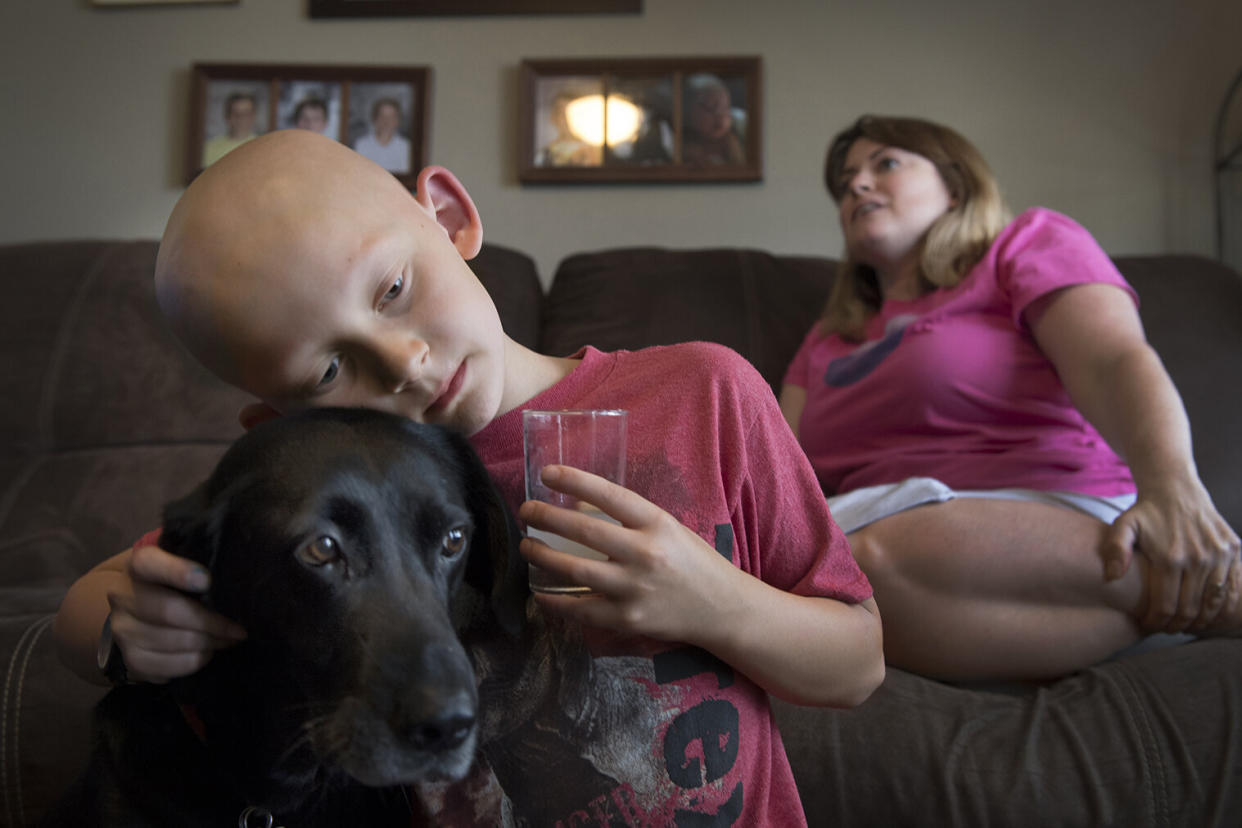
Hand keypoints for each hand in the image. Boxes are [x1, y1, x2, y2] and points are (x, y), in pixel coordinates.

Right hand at [106, 544, 246, 682]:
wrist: (136, 612)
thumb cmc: (171, 583)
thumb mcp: (180, 563)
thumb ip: (198, 561)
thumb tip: (234, 573)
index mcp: (138, 565)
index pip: (150, 563)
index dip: (176, 571)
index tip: (206, 580)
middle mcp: (123, 596)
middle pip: (168, 611)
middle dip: (211, 622)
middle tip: (239, 629)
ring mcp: (123, 630)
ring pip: (173, 642)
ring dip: (209, 643)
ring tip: (230, 639)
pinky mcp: (131, 659)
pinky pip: (170, 666)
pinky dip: (196, 660)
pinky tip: (209, 652)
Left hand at [518, 465, 738, 643]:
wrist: (721, 608)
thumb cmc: (692, 561)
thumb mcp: (667, 528)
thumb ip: (628, 519)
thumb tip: (577, 504)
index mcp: (657, 524)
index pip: (610, 495)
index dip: (575, 480)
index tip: (547, 473)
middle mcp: (645, 554)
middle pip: (585, 532)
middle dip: (547, 518)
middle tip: (526, 510)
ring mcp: (635, 589)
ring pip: (575, 571)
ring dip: (543, 556)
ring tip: (527, 546)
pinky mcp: (627, 619)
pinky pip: (580, 610)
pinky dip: (555, 602)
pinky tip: (540, 592)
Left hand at [1102, 480, 1241, 632]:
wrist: (1175, 489)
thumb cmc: (1145, 512)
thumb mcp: (1122, 526)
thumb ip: (1115, 550)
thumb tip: (1111, 576)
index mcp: (1170, 558)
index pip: (1165, 605)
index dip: (1157, 622)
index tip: (1149, 626)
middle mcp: (1198, 558)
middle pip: (1190, 609)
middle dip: (1176, 625)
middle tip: (1166, 628)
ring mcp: (1219, 554)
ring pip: (1213, 602)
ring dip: (1200, 619)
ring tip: (1185, 623)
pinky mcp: (1233, 549)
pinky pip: (1230, 586)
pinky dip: (1221, 604)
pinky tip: (1207, 610)